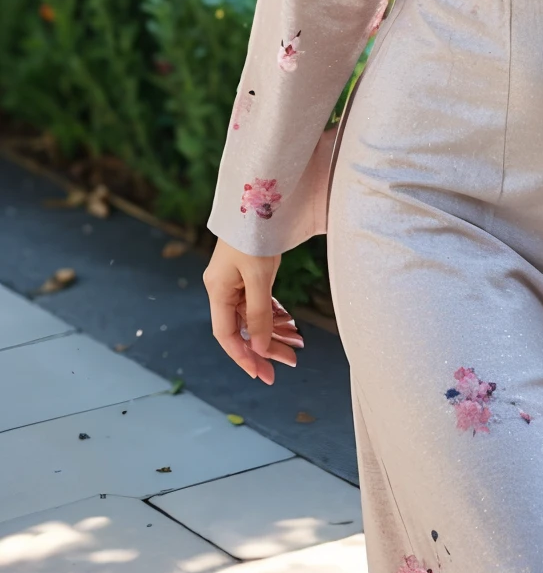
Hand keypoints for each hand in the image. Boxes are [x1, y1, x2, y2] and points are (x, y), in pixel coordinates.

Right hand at [204, 238, 303, 384]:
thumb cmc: (254, 236)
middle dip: (263, 349)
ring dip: (272, 334)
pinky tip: (288, 328)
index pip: (226, 334)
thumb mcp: (258, 277)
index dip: (242, 356)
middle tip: (286, 367)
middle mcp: (224, 289)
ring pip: (253, 318)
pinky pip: (260, 303)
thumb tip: (260, 348)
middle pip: (242, 329)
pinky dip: (273, 316)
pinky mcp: (250, 275)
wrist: (259, 199)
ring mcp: (236, 282)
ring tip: (294, 351)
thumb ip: (259, 314)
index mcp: (218, 290)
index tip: (261, 373)